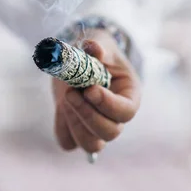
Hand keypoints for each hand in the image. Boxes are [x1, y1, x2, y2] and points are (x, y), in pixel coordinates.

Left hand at [53, 30, 140, 153]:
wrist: (81, 61)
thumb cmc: (95, 53)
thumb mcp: (98, 45)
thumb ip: (96, 47)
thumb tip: (93, 48)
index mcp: (129, 95)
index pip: (126, 111)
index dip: (107, 104)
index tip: (89, 89)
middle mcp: (115, 116)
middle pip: (110, 133)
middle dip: (87, 114)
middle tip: (70, 92)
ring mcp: (96, 127)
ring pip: (91, 145)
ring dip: (74, 124)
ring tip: (65, 99)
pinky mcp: (76, 129)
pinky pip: (68, 143)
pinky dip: (62, 129)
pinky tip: (60, 108)